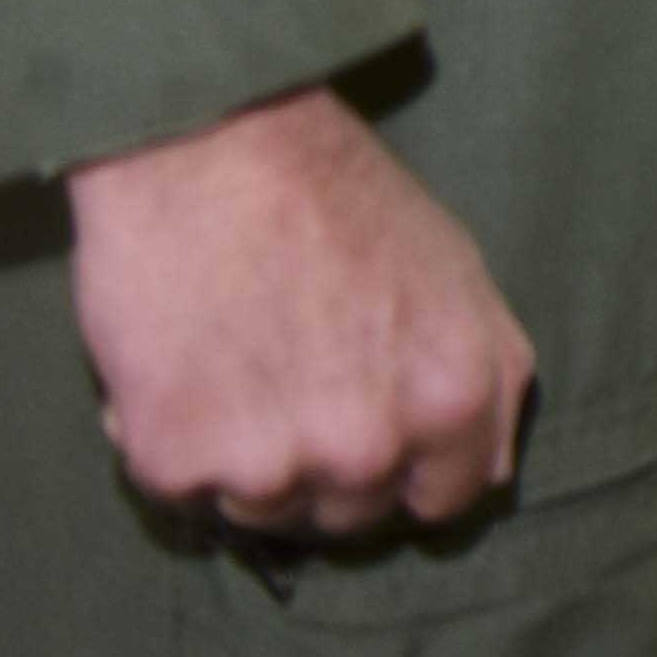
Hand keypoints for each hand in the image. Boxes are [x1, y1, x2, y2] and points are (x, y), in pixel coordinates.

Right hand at [61, 83, 535, 538]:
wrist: (212, 141)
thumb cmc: (338, 194)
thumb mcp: (459, 273)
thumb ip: (486, 380)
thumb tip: (484, 468)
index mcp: (452, 403)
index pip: (444, 500)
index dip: (408, 468)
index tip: (372, 429)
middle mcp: (369, 450)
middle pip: (350, 515)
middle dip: (325, 465)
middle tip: (289, 379)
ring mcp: (270, 464)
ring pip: (261, 511)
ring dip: (245, 461)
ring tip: (234, 360)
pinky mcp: (175, 460)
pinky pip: (178, 488)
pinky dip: (170, 440)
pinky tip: (177, 361)